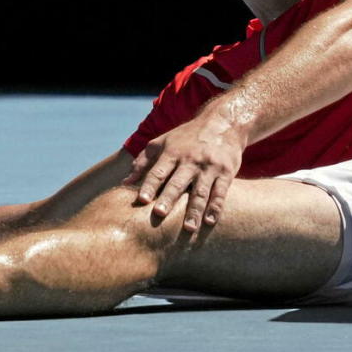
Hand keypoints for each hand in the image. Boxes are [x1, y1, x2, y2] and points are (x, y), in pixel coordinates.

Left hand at [126, 111, 245, 231]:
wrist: (222, 123)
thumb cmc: (187, 137)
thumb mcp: (163, 142)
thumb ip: (143, 162)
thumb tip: (124, 183)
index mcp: (172, 153)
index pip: (158, 171)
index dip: (149, 185)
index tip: (141, 200)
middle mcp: (190, 160)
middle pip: (177, 183)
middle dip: (168, 198)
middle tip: (159, 214)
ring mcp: (209, 167)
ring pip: (200, 192)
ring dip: (194, 211)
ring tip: (188, 228)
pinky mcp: (226, 172)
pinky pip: (220, 193)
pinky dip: (215, 208)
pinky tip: (209, 221)